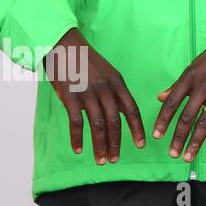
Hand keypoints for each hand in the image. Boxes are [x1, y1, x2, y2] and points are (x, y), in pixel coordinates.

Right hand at [45, 28, 145, 164]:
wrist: (64, 46)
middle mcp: (106, 88)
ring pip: (98, 125)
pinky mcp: (70, 96)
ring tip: (101, 160)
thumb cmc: (86, 62)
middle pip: (115, 121)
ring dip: (100, 145)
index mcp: (118, 83)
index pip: (131, 109)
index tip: (141, 144)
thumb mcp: (107, 73)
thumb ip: (113, 92)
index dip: (137, 128)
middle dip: (117, 143)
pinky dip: (78, 138)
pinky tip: (79, 149)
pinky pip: (76, 122)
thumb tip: (119, 114)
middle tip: (115, 159)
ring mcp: (88, 92)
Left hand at [154, 42, 205, 161]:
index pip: (171, 103)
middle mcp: (203, 87)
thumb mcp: (194, 67)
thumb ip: (178, 84)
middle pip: (187, 117)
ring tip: (188, 156)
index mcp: (189, 77)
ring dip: (195, 142)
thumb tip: (160, 97)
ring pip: (204, 122)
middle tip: (172, 154)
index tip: (157, 136)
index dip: (163, 121)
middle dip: (178, 137)